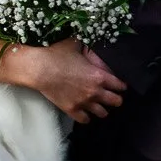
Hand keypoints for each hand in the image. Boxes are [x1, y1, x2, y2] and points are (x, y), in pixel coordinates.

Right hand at [2, 40, 126, 122]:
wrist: (39, 69)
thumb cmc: (57, 54)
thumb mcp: (75, 44)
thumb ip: (87, 46)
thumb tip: (92, 40)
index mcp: (99, 76)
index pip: (120, 85)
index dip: (121, 85)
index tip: (119, 85)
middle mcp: (95, 91)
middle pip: (116, 102)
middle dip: (116, 98)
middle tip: (111, 95)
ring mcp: (84, 103)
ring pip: (103, 113)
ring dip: (102, 108)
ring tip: (98, 105)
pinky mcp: (72, 110)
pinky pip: (86, 120)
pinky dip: (87, 116)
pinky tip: (85, 111)